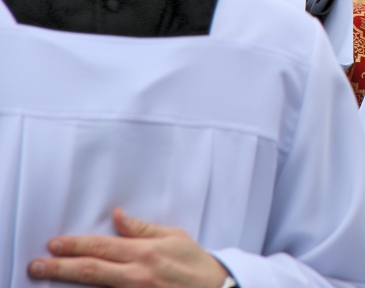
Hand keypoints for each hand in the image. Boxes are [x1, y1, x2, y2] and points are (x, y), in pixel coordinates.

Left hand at [28, 207, 229, 287]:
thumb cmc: (195, 262)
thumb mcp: (174, 236)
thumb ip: (142, 228)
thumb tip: (118, 216)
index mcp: (145, 252)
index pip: (102, 247)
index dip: (75, 245)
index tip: (54, 244)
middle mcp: (137, 274)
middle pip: (91, 270)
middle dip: (60, 267)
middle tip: (36, 266)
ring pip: (96, 287)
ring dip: (69, 282)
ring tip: (47, 277)